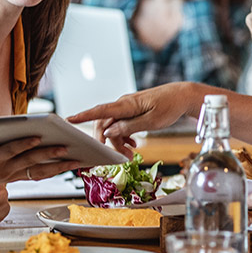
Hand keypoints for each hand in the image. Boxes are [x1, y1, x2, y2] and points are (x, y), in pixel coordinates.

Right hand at [0, 131, 80, 201]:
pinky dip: (52, 171)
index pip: (11, 151)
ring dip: (58, 166)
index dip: (24, 144)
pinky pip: (37, 175)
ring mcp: (11, 176)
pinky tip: (66, 165)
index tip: (38, 137)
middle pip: (31, 161)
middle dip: (49, 154)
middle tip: (67, 148)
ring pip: (38, 171)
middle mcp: (4, 170)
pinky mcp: (14, 178)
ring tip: (76, 160)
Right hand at [67, 83, 199, 152]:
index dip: (83, 116)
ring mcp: (128, 107)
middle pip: (105, 123)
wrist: (183, 96)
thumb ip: (129, 127)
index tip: (68, 120)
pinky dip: (125, 135)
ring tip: (131, 153)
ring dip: (118, 141)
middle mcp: (124, 104)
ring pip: (114, 126)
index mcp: (126, 105)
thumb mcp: (151, 121)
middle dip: (107, 141)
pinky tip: (133, 144)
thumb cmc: (169, 106)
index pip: (100, 111)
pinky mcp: (134, 110)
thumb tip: (109, 132)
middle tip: (119, 156)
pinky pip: (122, 124)